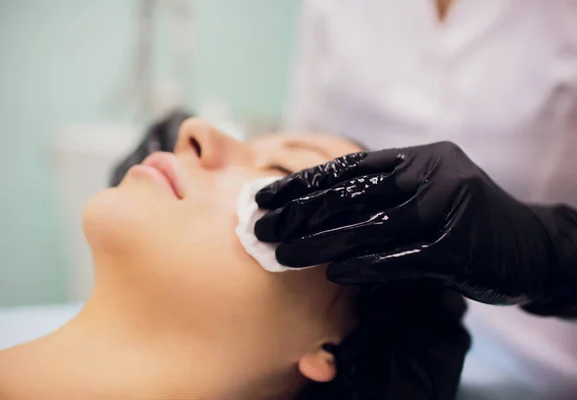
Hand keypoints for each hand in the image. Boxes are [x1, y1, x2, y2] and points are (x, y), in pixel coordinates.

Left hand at [254, 142, 569, 306]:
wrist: (530, 244)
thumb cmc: (464, 220)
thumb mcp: (424, 192)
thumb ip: (380, 194)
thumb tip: (315, 209)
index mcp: (416, 158)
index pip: (346, 168)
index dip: (301, 183)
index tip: (262, 198)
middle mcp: (430, 174)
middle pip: (351, 194)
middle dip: (299, 213)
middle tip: (259, 229)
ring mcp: (446, 208)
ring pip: (369, 225)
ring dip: (320, 242)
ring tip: (282, 255)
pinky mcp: (458, 248)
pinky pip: (401, 258)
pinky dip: (366, 265)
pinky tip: (335, 273)